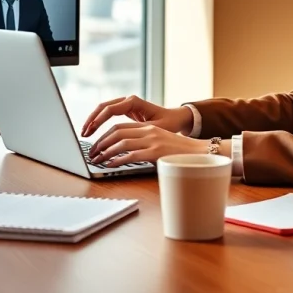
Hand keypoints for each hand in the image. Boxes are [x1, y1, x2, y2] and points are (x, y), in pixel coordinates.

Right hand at [81, 95, 193, 137]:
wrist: (176, 119)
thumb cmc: (168, 124)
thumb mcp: (153, 129)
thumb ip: (137, 132)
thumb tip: (122, 139)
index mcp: (134, 102)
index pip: (110, 109)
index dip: (98, 121)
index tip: (90, 131)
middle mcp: (128, 100)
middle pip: (103, 106)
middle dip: (92, 119)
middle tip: (83, 133)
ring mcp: (126, 104)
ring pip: (103, 109)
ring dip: (93, 120)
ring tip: (85, 133)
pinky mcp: (126, 110)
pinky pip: (108, 114)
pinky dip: (100, 121)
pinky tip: (94, 131)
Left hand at [88, 123, 207, 165]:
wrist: (200, 153)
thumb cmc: (180, 152)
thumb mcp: (160, 141)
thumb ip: (144, 143)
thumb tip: (125, 152)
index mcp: (148, 127)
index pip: (120, 127)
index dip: (105, 135)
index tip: (96, 144)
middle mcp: (148, 131)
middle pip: (117, 132)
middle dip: (101, 143)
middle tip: (92, 153)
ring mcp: (152, 141)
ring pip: (121, 143)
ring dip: (105, 152)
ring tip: (97, 160)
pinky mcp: (155, 152)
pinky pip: (131, 155)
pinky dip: (117, 160)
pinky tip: (110, 165)